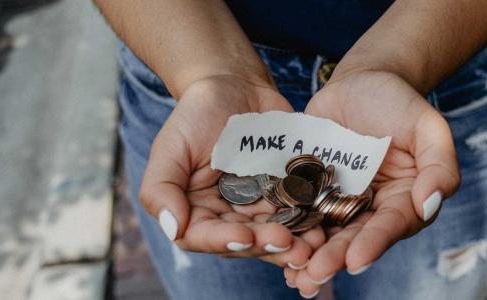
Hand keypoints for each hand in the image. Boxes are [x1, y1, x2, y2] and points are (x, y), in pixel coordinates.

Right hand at [139, 76, 324, 267]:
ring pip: (276, 234)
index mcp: (196, 211)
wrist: (235, 86)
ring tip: (313, 245)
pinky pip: (299, 212)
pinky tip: (324, 226)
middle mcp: (228, 216)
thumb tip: (173, 228)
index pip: (205, 236)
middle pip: (246, 242)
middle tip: (290, 244)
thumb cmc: (196, 115)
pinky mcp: (286, 193)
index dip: (224, 241)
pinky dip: (311, 222)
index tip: (245, 236)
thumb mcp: (171, 147)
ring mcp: (260, 207)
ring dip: (295, 243)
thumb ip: (161, 189)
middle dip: (267, 246)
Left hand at [284, 71, 460, 295]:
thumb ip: (439, 165)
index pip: (391, 225)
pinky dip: (288, 229)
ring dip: (309, 255)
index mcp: (403, 199)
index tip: (356, 261)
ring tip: (294, 275)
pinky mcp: (310, 188)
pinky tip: (272, 246)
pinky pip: (299, 210)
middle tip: (314, 274)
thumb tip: (430, 204)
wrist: (361, 81)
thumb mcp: (427, 126)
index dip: (374, 243)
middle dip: (335, 258)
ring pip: (325, 232)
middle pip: (354, 237)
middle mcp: (371, 207)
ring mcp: (338, 199)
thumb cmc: (399, 101)